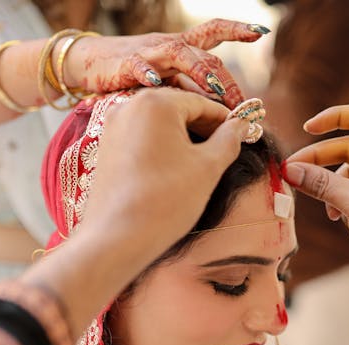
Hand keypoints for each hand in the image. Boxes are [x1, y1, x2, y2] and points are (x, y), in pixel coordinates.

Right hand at [63, 19, 267, 108]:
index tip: (260, 31)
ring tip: (215, 88)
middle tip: (241, 103)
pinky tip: (156, 84)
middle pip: (204, 54)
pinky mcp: (125, 63)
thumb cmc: (133, 74)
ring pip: (179, 54)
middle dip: (224, 78)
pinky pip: (139, 66)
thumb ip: (192, 94)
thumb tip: (224, 116)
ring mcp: (149, 52)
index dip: (237, 29)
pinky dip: (148, 73)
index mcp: (182, 47)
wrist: (88, 62)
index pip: (214, 32)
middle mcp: (169, 45)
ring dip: (199, 71)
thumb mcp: (167, 83)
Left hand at [89, 88, 249, 254]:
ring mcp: (113, 126)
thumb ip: (229, 140)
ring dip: (182, 138)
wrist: (117, 237)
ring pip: (159, 124)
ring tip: (201, 164)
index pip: (201, 103)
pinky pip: (141, 137)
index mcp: (156, 103)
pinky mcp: (106, 147)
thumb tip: (241, 126)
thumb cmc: (165, 200)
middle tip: (225, 150)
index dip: (225, 119)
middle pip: (178, 109)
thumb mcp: (208, 168)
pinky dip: (161, 147)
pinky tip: (174, 170)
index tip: (242, 133)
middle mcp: (128, 106)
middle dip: (203, 128)